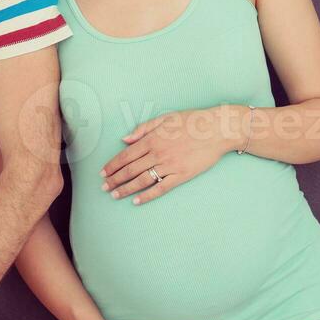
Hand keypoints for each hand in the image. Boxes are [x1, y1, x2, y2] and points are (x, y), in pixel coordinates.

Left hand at [101, 107, 236, 204]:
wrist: (217, 130)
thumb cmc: (191, 121)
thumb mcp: (165, 118)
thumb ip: (143, 129)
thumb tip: (125, 139)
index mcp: (152, 139)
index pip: (126, 155)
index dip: (112, 165)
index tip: (103, 173)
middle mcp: (158, 153)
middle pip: (130, 170)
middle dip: (115, 179)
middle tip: (104, 187)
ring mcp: (170, 166)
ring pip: (142, 180)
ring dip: (126, 189)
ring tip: (114, 195)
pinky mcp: (181, 175)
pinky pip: (161, 188)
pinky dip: (147, 195)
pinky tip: (136, 201)